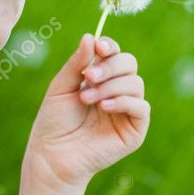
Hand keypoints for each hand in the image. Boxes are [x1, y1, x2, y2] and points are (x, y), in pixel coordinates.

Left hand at [23, 33, 149, 190]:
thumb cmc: (54, 123)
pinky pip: (142, 107)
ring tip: (87, 98)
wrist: (51, 157)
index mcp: (101, 78)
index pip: (115, 53)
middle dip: (110, 66)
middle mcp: (118, 91)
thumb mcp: (61, 87)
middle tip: (87, 77)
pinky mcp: (135, 130)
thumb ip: (76, 63)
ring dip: (111, 86)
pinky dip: (124, 102)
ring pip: (136, 83)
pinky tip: (104, 107)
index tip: (98, 47)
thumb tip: (90, 36)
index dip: (110, 46)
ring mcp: (128, 111)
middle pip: (129, 63)